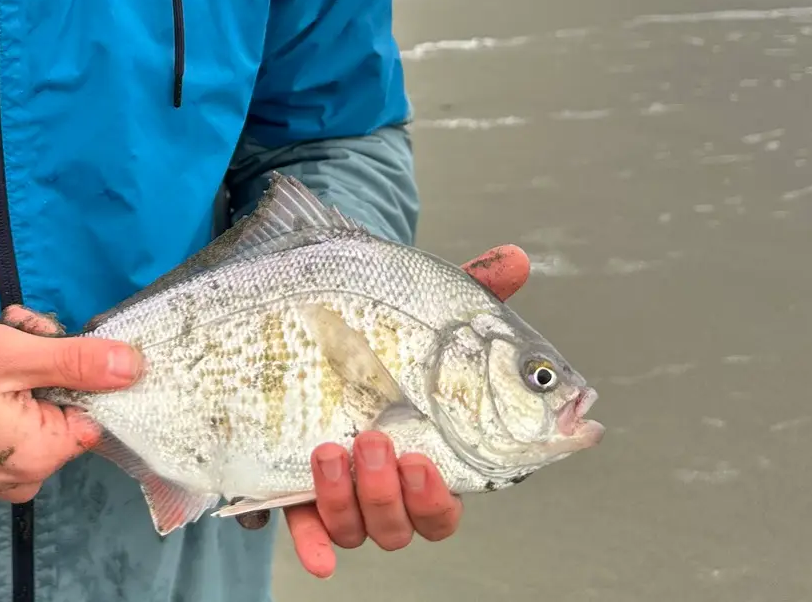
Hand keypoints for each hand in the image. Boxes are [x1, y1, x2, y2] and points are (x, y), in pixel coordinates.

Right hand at [0, 314, 139, 501]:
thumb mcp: (5, 352)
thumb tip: (135, 367)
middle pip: (66, 406)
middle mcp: (26, 479)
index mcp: (40, 456)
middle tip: (12, 324)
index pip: (97, 409)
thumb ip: (74, 360)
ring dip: (22, 366)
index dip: (79, 363)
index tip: (44, 333)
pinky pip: (10, 424)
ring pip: (38, 409)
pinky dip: (2, 389)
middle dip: (45, 357)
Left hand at [244, 244, 530, 578]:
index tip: (422, 460)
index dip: (436, 497)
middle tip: (374, 443)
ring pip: (355, 527)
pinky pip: (304, 529)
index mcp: (425, 454)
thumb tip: (516, 257)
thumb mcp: (419, 308)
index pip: (444, 500)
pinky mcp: (295, 485)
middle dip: (390, 494)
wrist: (312, 326)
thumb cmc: (383, 329)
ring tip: (329, 449)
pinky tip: (314, 554)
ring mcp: (340, 488)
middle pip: (402, 524)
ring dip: (346, 500)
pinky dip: (312, 544)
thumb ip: (468, 291)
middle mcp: (385, 483)